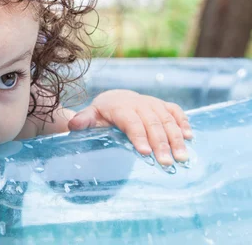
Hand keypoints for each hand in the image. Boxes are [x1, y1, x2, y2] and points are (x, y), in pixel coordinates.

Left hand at [67, 89, 192, 165]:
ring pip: (167, 120)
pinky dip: (184, 123)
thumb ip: (84, 120)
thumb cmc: (103, 113)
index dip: (139, 136)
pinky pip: (176, 112)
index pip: (131, 122)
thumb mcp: (91, 115)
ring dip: (176, 138)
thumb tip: (73, 125)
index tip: (145, 152)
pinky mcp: (164, 105)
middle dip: (161, 144)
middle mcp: (139, 104)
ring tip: (182, 157)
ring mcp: (153, 104)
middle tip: (168, 163)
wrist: (116, 98)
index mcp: (120, 107)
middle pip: (153, 124)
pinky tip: (190, 137)